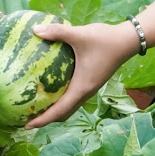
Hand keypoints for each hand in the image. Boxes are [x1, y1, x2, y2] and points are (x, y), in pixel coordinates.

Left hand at [25, 20, 139, 128]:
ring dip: (55, 109)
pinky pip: (75, 96)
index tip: (26, 125)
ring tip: (39, 103)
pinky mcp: (93, 80)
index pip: (59, 111)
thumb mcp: (80, 34)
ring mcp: (91, 87)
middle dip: (47, 118)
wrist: (128, 39)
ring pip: (71, 105)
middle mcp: (86, 91)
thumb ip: (58, 32)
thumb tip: (35, 30)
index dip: (43, 120)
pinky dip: (63, 98)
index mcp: (82, 87)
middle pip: (64, 113)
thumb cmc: (105, 39)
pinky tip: (55, 84)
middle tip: (28, 115)